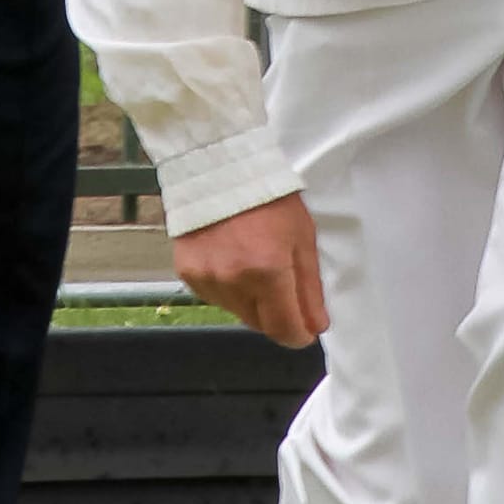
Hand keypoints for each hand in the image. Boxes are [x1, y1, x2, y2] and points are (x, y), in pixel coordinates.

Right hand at [174, 192, 327, 348]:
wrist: (219, 168)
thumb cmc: (267, 196)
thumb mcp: (302, 238)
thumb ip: (310, 288)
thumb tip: (316, 326)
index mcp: (268, 271)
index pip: (284, 329)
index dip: (299, 335)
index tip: (305, 330)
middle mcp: (234, 281)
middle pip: (260, 324)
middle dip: (276, 314)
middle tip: (282, 283)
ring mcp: (207, 278)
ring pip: (237, 311)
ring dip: (251, 301)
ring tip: (253, 262)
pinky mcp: (187, 273)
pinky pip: (215, 297)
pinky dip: (228, 288)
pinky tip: (232, 259)